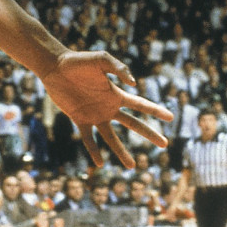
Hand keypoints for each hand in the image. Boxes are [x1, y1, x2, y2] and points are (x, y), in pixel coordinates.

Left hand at [41, 51, 171, 167]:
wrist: (55, 67)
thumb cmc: (78, 61)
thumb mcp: (101, 59)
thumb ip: (118, 68)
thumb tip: (134, 84)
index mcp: (116, 94)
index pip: (141, 105)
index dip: (156, 111)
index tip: (170, 117)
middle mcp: (108, 107)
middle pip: (134, 124)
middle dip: (149, 134)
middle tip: (164, 145)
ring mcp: (95, 115)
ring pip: (112, 138)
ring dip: (122, 152)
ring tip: (131, 167)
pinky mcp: (79, 119)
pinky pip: (89, 139)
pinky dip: (94, 151)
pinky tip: (100, 164)